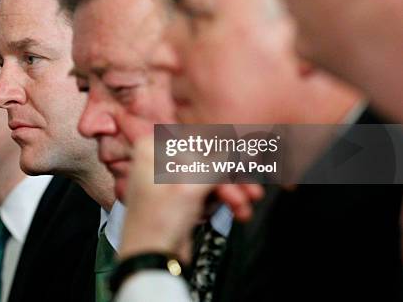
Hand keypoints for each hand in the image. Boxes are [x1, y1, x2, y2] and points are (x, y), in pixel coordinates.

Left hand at [120, 136, 263, 263]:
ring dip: (230, 192)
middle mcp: (157, 160)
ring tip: (245, 207)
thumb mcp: (191, 187)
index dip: (224, 150)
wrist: (150, 261)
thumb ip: (219, 163)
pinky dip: (220, 201)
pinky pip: (205, 192)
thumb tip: (241, 145)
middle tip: (253, 191)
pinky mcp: (177, 199)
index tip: (249, 155)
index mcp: (152, 148)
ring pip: (208, 177)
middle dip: (231, 178)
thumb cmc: (158, 222)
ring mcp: (167, 180)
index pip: (197, 140)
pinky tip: (234, 211)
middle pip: (205, 160)